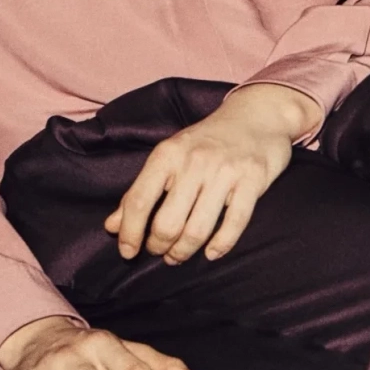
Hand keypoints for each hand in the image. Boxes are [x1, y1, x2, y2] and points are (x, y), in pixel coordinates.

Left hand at [105, 83, 321, 264]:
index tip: (128, 252)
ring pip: (197, 230)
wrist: (257, 114)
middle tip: (160, 251)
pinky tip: (211, 252)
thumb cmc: (208, 140)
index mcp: (168, 153)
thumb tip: (112, 226)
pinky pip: (233, 225)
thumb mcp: (171, 155)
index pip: (138, 201)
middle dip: (159, 246)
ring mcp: (225, 171)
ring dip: (184, 252)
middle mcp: (195, 161)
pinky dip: (220, 246)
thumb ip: (142, 190)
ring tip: (179, 255)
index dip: (129, 233)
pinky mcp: (253, 180)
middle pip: (167, 223)